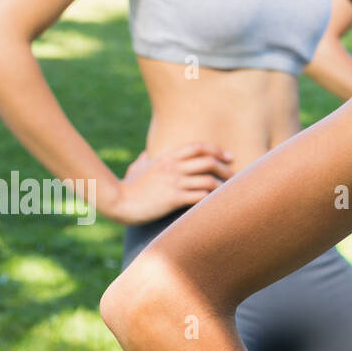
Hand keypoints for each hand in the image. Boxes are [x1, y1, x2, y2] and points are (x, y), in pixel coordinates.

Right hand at [112, 142, 233, 225]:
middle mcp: (174, 168)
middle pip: (208, 162)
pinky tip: (216, 203)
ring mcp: (174, 183)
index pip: (198, 147)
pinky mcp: (174, 199)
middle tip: (234, 175)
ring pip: (208, 180)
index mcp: (168, 158)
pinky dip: (211, 199)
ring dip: (222, 185)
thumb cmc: (127, 186)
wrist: (118, 202)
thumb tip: (146, 155)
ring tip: (228, 191)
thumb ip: (144, 160)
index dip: (216, 150)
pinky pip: (200, 196)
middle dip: (225, 168)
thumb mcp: (136, 168)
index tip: (228, 157)